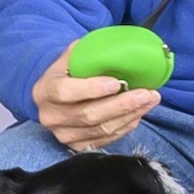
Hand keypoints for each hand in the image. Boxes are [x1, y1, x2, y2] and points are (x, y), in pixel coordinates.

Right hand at [32, 48, 158, 150]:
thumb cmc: (67, 72)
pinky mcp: (76, 146)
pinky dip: (125, 127)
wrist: (54, 96)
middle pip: (88, 115)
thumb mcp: (70, 57)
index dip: (91, 89)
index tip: (116, 83)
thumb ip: (87, 52)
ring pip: (101, 129)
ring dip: (129, 115)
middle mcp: (51, 116)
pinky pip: (105, 139)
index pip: (65, 92)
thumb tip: (117, 46)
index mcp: (44, 91)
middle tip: (145, 93)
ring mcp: (63, 134)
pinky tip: (138, 114)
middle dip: (121, 104)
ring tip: (149, 101)